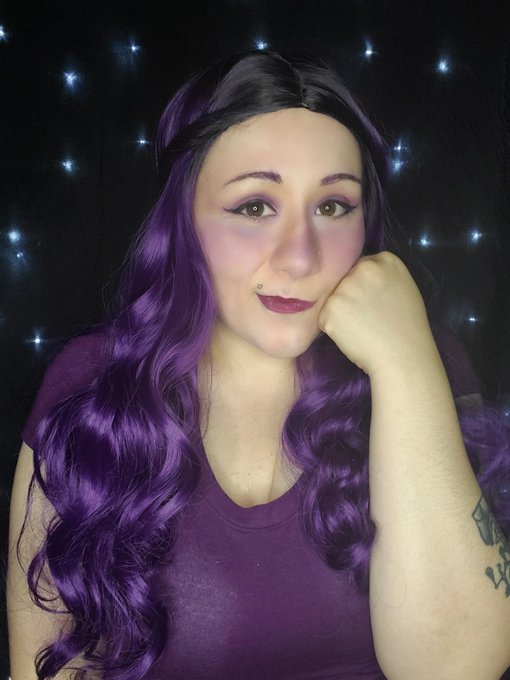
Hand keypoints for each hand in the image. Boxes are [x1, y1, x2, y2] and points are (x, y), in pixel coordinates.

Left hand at [317, 251, 437, 376]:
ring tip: (360, 327)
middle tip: (366, 316)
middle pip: (344, 279)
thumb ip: (382, 276)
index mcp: (386, 260)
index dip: (364, 286)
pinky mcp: (330, 308)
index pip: (362, 266)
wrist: (403, 356)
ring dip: (340, 312)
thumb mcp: (404, 289)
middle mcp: (363, 268)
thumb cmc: (408, 328)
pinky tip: (351, 335)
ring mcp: (344, 288)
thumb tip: (358, 276)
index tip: (373, 301)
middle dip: (349, 295)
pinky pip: (324, 316)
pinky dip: (332, 328)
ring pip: (333, 298)